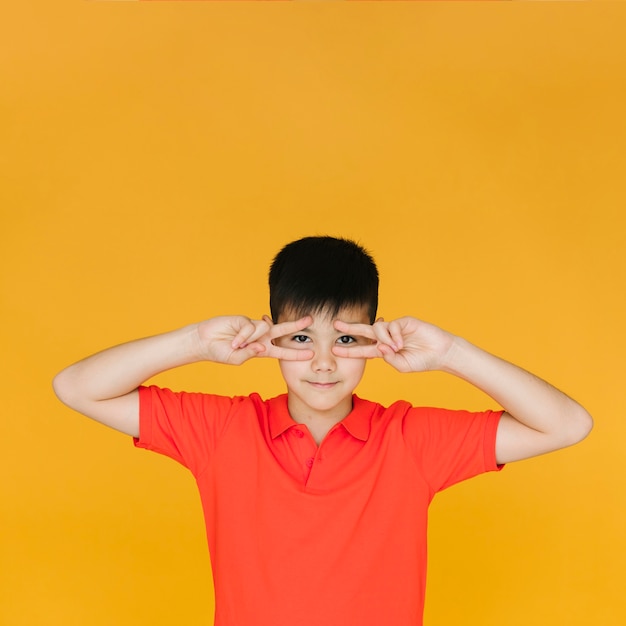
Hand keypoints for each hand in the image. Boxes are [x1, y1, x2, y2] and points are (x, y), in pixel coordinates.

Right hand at [195, 315, 314, 364]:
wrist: (204, 342)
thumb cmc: (220, 353)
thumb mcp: (237, 359)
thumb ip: (250, 354)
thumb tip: (262, 347)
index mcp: (261, 350)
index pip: (282, 351)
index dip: (295, 353)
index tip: (310, 353)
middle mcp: (260, 337)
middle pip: (282, 330)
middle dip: (296, 325)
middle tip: (310, 320)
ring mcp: (253, 328)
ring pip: (264, 328)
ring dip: (251, 339)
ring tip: (236, 345)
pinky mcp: (245, 319)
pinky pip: (251, 326)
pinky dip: (243, 335)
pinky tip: (234, 340)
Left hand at [332, 316, 455, 372]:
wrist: (441, 353)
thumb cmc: (422, 361)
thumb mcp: (402, 365)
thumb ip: (388, 359)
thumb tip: (379, 347)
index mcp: (384, 350)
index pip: (364, 349)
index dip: (350, 350)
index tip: (335, 350)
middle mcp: (387, 338)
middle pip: (365, 331)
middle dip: (350, 328)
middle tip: (336, 325)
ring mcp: (395, 329)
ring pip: (378, 328)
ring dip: (383, 339)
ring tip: (395, 348)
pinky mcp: (404, 321)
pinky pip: (392, 326)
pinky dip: (394, 336)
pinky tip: (401, 343)